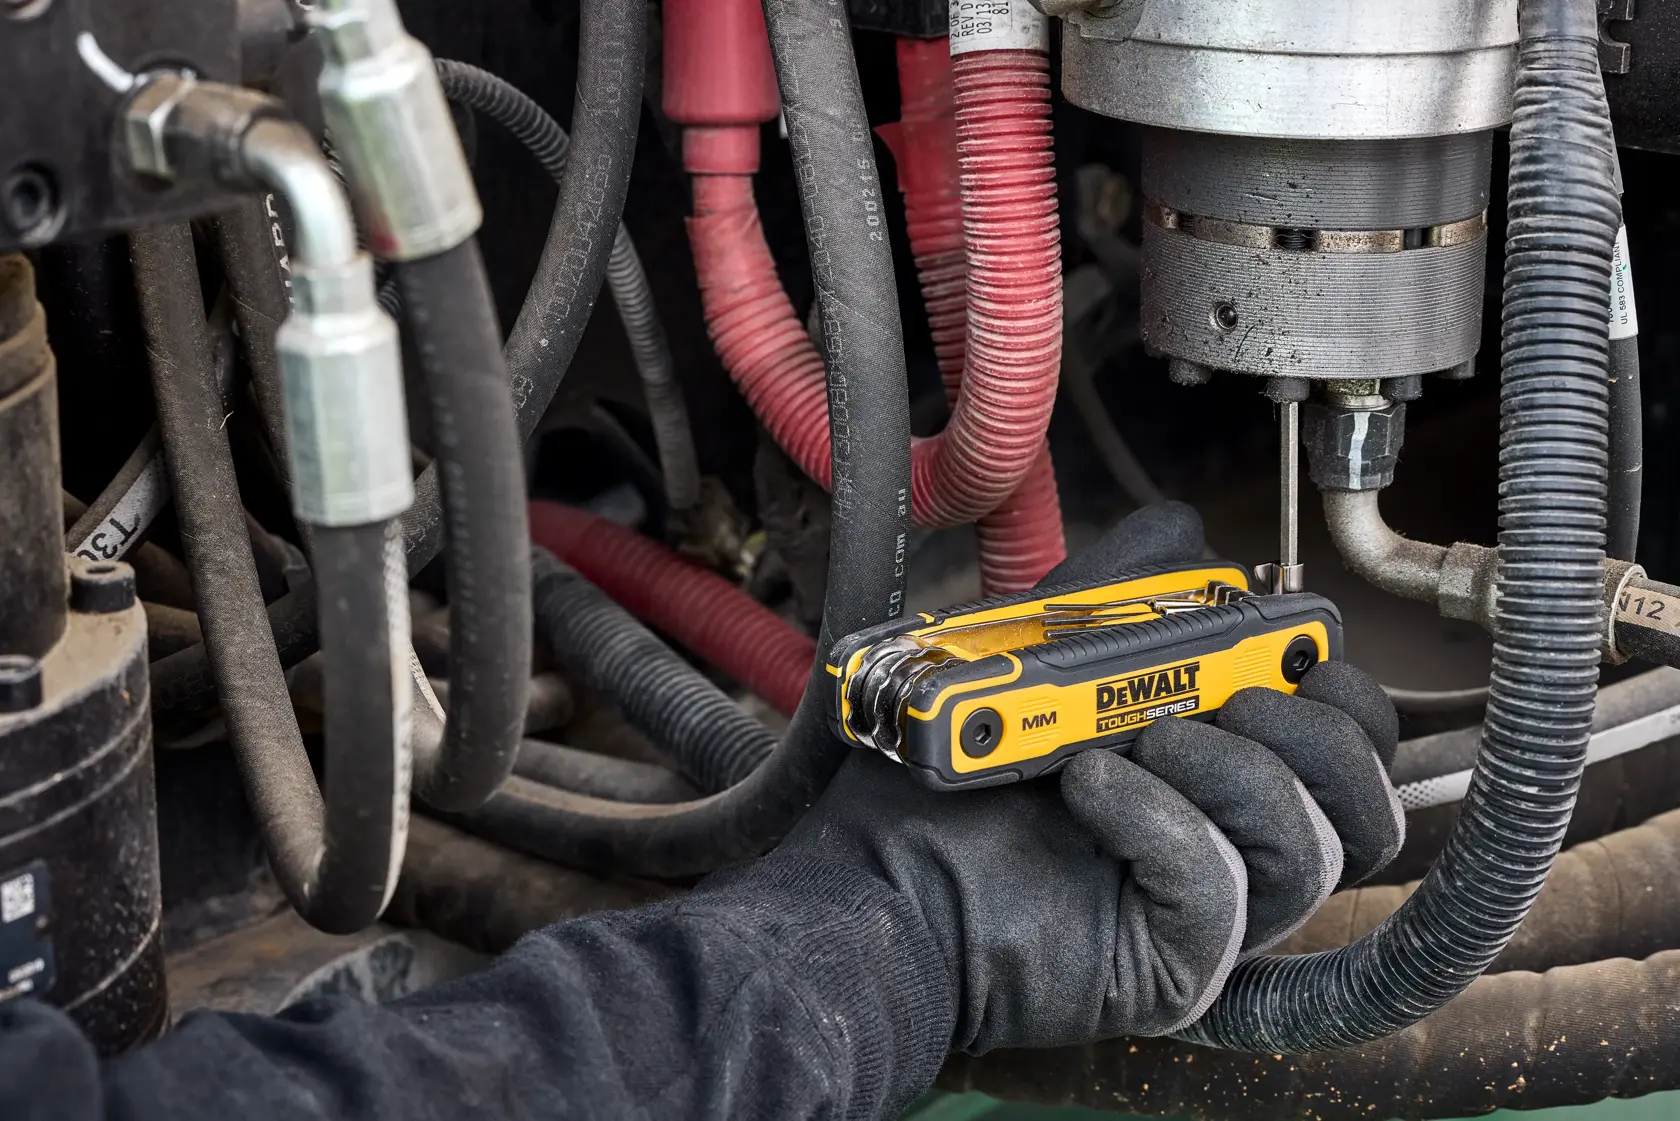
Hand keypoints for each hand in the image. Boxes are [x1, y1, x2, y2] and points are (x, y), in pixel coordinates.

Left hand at [756, 503, 1404, 1052]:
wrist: (878, 880)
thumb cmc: (949, 786)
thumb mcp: (1038, 655)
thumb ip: (1118, 589)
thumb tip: (1185, 531)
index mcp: (1224, 774)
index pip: (1351, 747)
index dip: (1345, 698)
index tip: (1293, 652)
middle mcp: (1231, 844)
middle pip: (1366, 807)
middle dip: (1317, 735)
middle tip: (1230, 700)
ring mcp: (1210, 912)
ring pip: (1313, 850)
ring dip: (1233, 771)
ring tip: (1138, 738)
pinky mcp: (1174, 962)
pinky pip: (1222, 888)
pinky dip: (1161, 819)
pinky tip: (1090, 787)